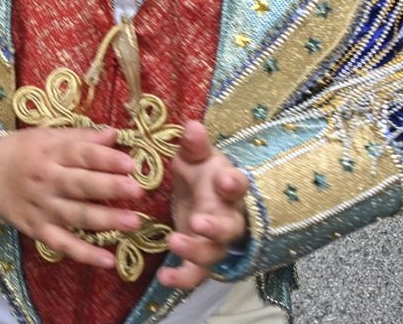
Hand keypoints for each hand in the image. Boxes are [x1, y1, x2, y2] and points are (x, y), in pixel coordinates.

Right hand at [0, 127, 144, 270]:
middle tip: (137, 190)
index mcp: (48, 152)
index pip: (80, 155)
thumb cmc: (17, 151)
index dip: (105, 159)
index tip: (131, 163)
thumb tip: (114, 134)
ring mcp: (40, 207)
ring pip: (76, 216)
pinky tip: (108, 261)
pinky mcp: (36, 229)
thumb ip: (79, 137)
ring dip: (105, 220)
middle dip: (109, 188)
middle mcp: (45, 180)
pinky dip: (84, 254)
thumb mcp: (44, 136)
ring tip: (133, 222)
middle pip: (80, 185)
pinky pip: (62, 244)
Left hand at [156, 121, 251, 290]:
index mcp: (227, 188)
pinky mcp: (201, 259)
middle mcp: (228, 218)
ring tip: (173, 242)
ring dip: (196, 251)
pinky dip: (182, 278)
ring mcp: (216, 242)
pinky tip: (164, 277)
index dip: (235, 183)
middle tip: (198, 222)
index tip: (226, 178)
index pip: (238, 185)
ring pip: (214, 253)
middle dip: (216, 226)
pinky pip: (197, 274)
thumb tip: (191, 124)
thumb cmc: (201, 174)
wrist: (203, 198)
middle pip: (230, 227)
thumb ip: (193, 145)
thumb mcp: (195, 157)